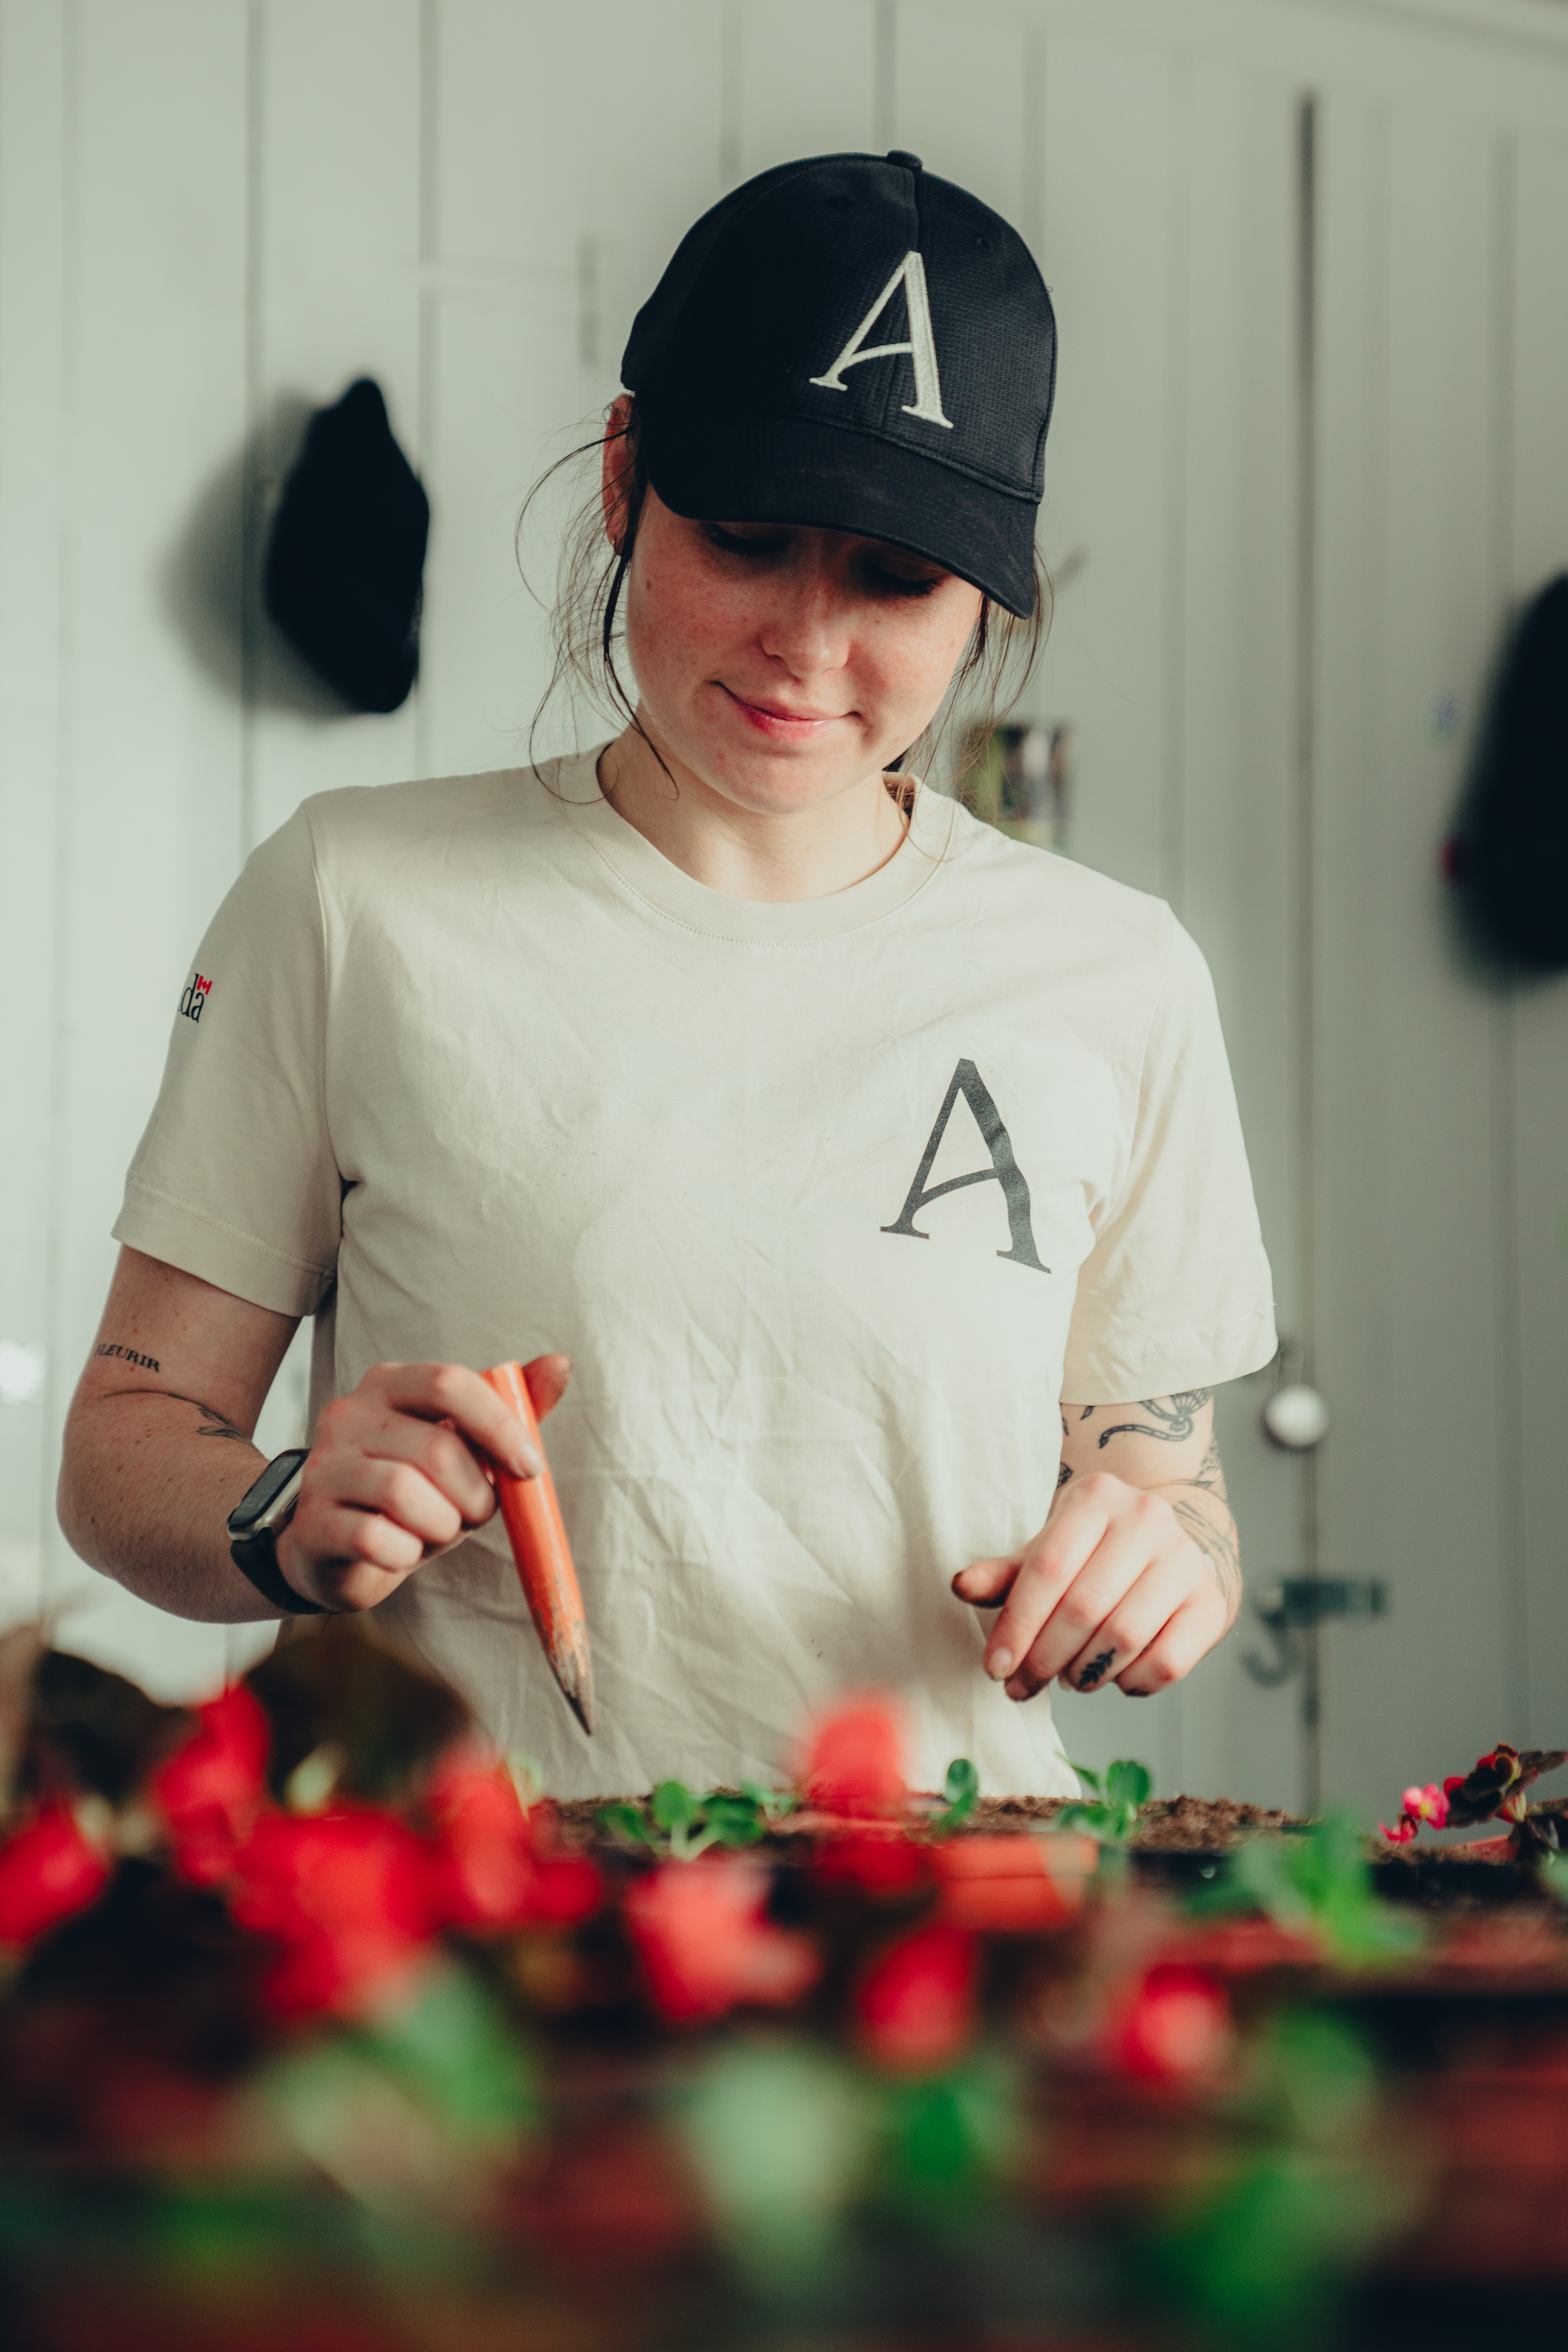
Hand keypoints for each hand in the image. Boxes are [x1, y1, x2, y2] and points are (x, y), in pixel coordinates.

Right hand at [273, 1356, 570, 1612]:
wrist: (340, 1548)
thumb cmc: (417, 1491)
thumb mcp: (465, 1448)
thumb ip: (511, 1409)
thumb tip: (561, 1364)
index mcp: (389, 1384)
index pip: (450, 1382)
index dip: (499, 1426)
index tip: (530, 1468)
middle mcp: (347, 1414)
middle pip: (437, 1448)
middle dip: (475, 1493)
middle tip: (474, 1512)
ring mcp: (323, 1467)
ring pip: (403, 1493)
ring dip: (441, 1524)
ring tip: (436, 1530)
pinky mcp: (312, 1523)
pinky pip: (375, 1538)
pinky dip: (405, 1553)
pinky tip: (402, 1552)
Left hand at [950, 1469, 1232, 1699]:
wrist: (1170, 1548)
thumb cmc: (1094, 1554)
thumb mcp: (1047, 1550)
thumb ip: (1005, 1573)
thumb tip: (961, 1586)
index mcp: (1097, 1497)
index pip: (1048, 1568)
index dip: (1017, 1624)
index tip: (995, 1668)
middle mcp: (1147, 1519)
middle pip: (1083, 1607)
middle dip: (1044, 1658)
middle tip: (1022, 1685)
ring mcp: (1185, 1560)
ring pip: (1124, 1637)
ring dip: (1084, 1674)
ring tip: (1067, 1678)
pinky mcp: (1210, 1603)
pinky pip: (1167, 1663)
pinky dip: (1131, 1683)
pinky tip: (1114, 1678)